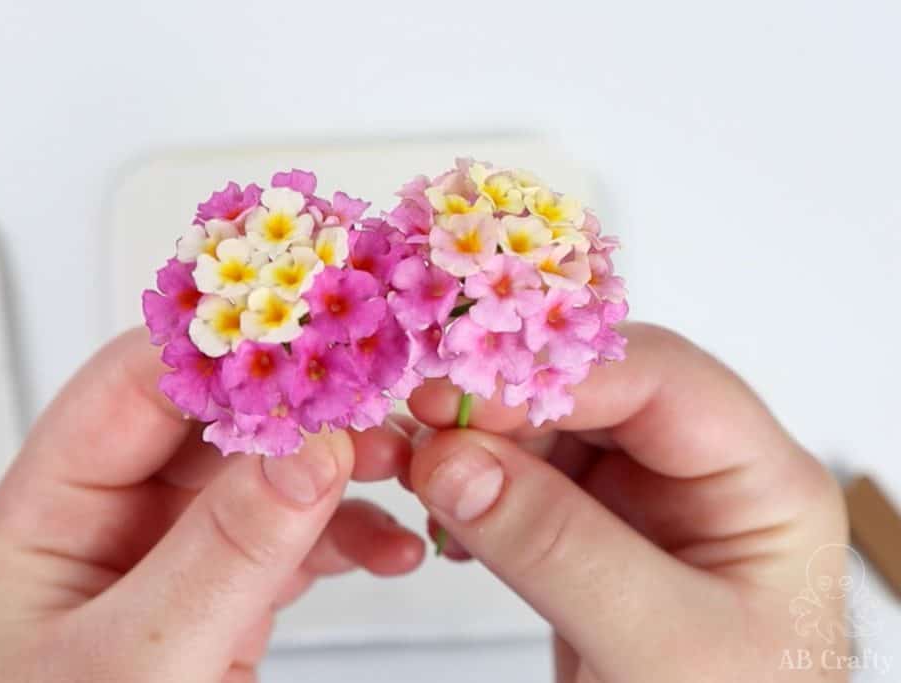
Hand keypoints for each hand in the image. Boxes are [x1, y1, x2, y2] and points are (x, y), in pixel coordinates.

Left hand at [0, 329, 424, 682]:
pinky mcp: (223, 598)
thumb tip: (310, 448)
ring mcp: (174, 559)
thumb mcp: (141, 661)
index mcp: (47, 515)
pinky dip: (350, 537)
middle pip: (212, 423)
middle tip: (378, 398)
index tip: (307, 333)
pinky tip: (394, 547)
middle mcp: (111, 522)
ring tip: (406, 467)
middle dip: (301, 408)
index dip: (219, 349)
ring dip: (341, 468)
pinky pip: (293, 542)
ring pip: (265, 477)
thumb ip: (224, 553)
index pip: (131, 387)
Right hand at [405, 323, 847, 681]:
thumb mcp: (656, 643)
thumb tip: (452, 460)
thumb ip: (558, 549)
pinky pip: (525, 480)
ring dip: (480, 443)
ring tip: (421, 471)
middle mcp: (702, 473)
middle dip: (508, 404)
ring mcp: (644, 502)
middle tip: (426, 425)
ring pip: (550, 430)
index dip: (557, 373)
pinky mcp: (593, 535)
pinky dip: (477, 487)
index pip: (660, 380)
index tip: (461, 395)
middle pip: (597, 394)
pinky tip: (447, 515)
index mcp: (761, 481)